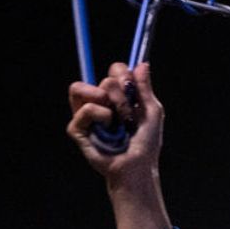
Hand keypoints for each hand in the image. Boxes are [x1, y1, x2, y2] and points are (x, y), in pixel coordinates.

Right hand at [67, 62, 171, 228]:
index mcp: (118, 97)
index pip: (114, 70)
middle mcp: (100, 103)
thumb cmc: (146, 142)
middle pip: (105, 79)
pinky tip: (109, 130)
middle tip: (130, 115)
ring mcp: (86, 115)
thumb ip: (145, 87)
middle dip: (123, 96)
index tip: (133, 86)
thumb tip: (142, 63)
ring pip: (83, 88)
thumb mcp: (152, 111)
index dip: (123, 73)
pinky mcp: (77, 129)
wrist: (138, 165)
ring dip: (109, 103)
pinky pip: (85, 109)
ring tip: (117, 121)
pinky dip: (101, 117)